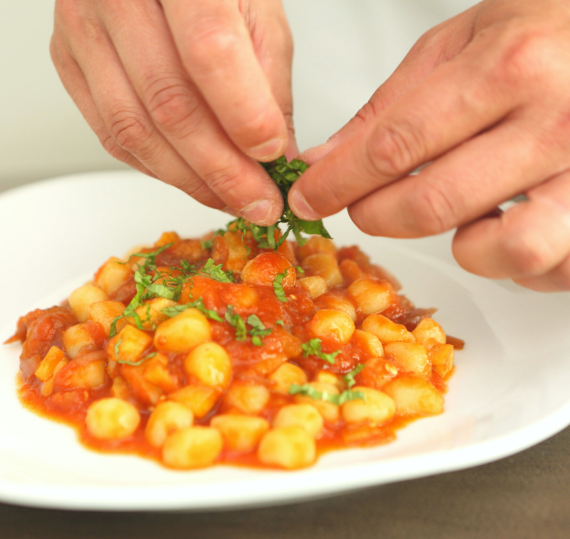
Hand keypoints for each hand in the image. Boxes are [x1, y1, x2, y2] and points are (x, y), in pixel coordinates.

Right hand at [51, 0, 294, 225]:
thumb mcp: (254, 7)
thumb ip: (267, 80)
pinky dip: (154, 166)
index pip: (208, 49)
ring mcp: (83, 27)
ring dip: (187, 179)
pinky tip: (187, 177)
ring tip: (227, 198)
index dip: (242, 112)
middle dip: (219, 167)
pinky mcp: (67, 60)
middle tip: (256, 199)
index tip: (270, 154)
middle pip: (168, 101)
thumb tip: (274, 155)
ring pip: (134, 129)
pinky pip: (110, 134)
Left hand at [290, 0, 569, 291]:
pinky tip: (511, 224)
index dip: (337, 182)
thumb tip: (326, 159)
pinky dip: (518, 260)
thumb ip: (390, 104)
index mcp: (510, 68)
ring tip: (462, 214)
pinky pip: (551, 268)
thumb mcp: (463, 41)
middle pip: (432, 206)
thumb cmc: (549, 30)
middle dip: (377, 215)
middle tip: (366, 204)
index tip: (309, 197)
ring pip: (504, 251)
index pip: (394, 146)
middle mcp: (556, 122)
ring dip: (464, 245)